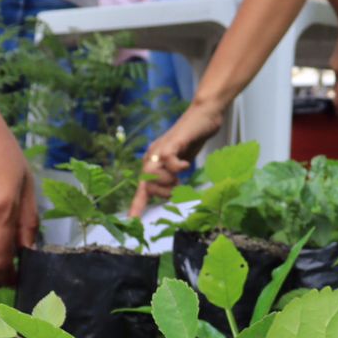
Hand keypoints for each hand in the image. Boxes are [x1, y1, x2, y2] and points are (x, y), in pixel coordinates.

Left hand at [129, 99, 224, 215]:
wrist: (204, 115)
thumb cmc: (193, 139)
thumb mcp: (180, 162)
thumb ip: (173, 176)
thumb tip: (171, 194)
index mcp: (153, 161)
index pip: (142, 188)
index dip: (137, 205)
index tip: (133, 222)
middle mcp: (153, 155)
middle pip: (147, 185)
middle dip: (163, 192)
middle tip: (177, 187)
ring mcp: (161, 148)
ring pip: (154, 175)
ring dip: (169, 182)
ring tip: (180, 177)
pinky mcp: (173, 142)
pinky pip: (167, 160)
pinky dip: (176, 167)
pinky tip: (185, 166)